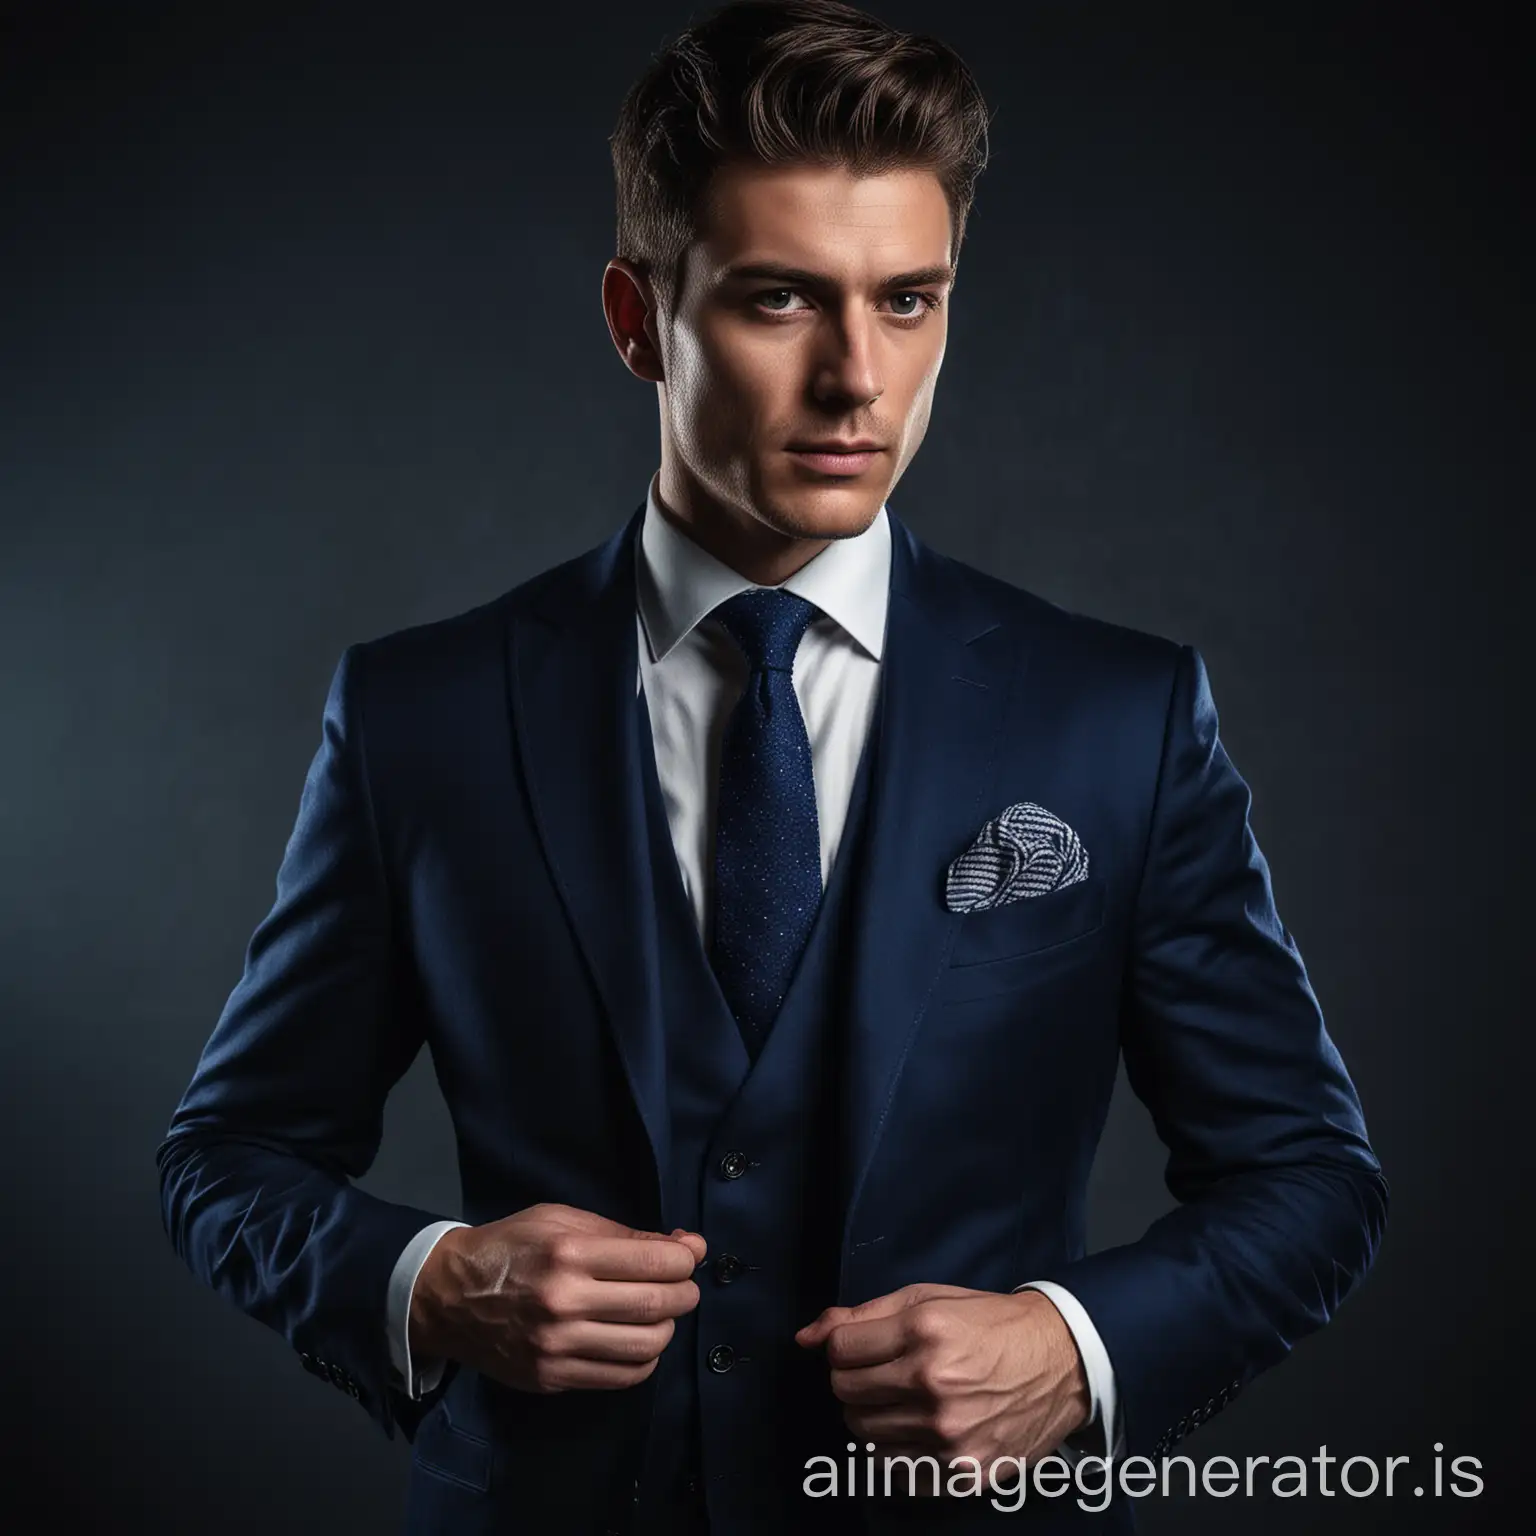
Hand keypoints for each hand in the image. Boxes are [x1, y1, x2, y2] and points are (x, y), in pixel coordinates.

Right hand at [410, 1202, 705, 1392]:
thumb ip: (624, 1235)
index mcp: (569, 1254)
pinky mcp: (552, 1378)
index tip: (689, 1256)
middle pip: (656, 1305)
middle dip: (686, 1293)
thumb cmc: (511, 1246)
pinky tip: (638, 1339)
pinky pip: (621, 1377)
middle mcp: (564, 1303)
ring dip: (669, 1327)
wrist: (448, 1296)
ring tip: (661, 1313)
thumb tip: (687, 1247)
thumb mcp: (562, 1219)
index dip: (685, 1260)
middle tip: (684, 1285)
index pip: (654, 1263)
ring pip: (646, 1346)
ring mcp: (557, 1347)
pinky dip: (644, 1359)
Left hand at [795, 1284, 1089, 1494]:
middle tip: (883, 1371)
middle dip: (854, 1379)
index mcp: (924, 1332)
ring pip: (863, 1434)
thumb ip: (861, 1315)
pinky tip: (917, 1427)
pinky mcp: (962, 1471)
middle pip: (846, 1392)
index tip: (862, 1346)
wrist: (1060, 1362)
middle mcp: (933, 1384)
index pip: (839, 1349)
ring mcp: (948, 1433)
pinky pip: (894, 1469)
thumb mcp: (927, 1299)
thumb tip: (805, 1336)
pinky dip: (895, 1449)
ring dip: (872, 1415)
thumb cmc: (988, 1324)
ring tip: (902, 1398)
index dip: (844, 1346)